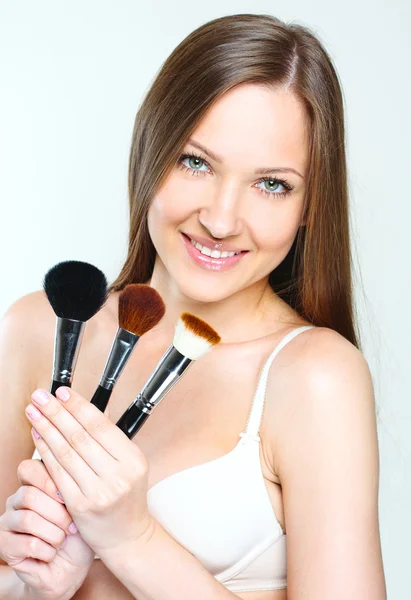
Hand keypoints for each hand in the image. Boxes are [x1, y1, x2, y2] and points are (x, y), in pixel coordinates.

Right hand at [0, 458, 94, 599]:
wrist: (72, 567)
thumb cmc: (78, 533)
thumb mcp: (79, 508)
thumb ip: (69, 490)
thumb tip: (64, 479)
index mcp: (34, 484)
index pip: (28, 468)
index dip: (48, 482)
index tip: (67, 498)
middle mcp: (16, 499)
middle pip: (29, 495)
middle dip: (57, 514)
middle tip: (71, 527)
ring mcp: (7, 522)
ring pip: (28, 519)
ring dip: (53, 534)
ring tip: (62, 540)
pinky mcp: (4, 545)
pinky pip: (28, 544)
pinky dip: (48, 551)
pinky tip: (52, 553)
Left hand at [24, 386, 154, 562]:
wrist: (127, 537)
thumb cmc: (126, 497)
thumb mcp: (130, 465)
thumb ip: (110, 441)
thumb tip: (83, 410)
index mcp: (133, 460)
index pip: (101, 426)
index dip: (78, 407)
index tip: (62, 392)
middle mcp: (118, 475)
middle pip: (80, 436)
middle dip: (56, 413)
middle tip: (40, 396)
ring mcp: (98, 492)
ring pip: (66, 452)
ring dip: (46, 429)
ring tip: (33, 412)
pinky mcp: (80, 505)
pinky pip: (58, 473)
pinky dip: (45, 452)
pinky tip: (37, 436)